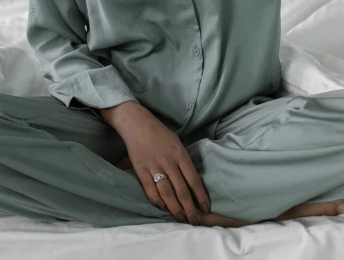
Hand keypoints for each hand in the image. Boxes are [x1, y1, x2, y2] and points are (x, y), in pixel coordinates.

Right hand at [119, 106, 209, 224]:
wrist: (137, 123)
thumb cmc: (159, 133)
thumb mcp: (177, 143)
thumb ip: (183, 161)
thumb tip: (192, 182)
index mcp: (180, 154)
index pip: (194, 180)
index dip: (200, 196)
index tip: (205, 208)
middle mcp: (169, 161)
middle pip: (182, 190)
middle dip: (190, 208)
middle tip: (194, 220)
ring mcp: (154, 166)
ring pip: (167, 193)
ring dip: (175, 208)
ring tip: (180, 218)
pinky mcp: (141, 169)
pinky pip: (150, 189)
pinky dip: (157, 200)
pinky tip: (162, 208)